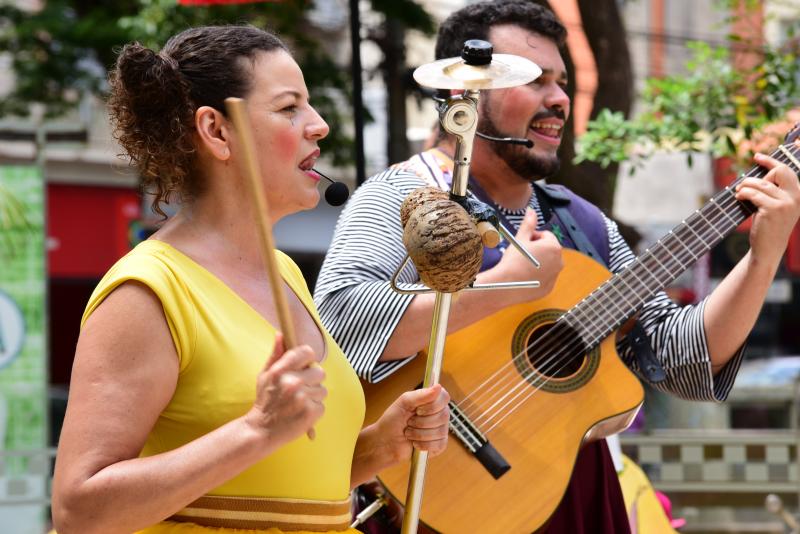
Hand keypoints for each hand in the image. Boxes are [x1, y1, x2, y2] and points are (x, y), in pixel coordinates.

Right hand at [244, 333, 325, 446]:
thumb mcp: (265, 376)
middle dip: (312, 381)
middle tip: (299, 390)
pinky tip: (300, 413)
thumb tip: (280, 334)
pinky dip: (314, 411)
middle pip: (319, 372)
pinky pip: (322, 405)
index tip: (305, 366)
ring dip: (313, 397)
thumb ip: (276, 355)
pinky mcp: (310, 412)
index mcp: (281, 370)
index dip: (308, 358)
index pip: (307, 352)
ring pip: (322, 390)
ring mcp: (302, 398)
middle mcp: (292, 382)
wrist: (260, 431)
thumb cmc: (265, 401)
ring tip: (298, 404)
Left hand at [375, 384, 449, 463]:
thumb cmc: (393, 420)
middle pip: (443, 416)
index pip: (444, 397)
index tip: (418, 410)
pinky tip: (415, 443)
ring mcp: (441, 430)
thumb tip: (438, 387)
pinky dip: (423, 444)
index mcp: (432, 400)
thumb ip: (421, 395)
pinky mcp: (439, 445)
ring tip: (409, 433)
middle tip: (409, 422)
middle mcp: (439, 414)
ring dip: (419, 434)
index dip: (432, 405)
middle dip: (421, 422)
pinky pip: (439, 445)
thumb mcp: (403, 403)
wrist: (385, 441)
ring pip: (440, 432)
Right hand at [490, 208, 562, 303]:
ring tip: (522, 265)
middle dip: (537, 249)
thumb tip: (531, 210)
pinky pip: (545, 278)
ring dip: (538, 262)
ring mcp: (555, 276)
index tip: (522, 243)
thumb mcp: (520, 238)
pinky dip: (537, 276)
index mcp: (554, 246)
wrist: (506, 284)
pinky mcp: (549, 288)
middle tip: (521, 254)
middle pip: (548, 250)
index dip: (532, 237)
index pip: (545, 236)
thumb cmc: (513, 259)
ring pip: (547, 264)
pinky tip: (525, 277)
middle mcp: (560, 261)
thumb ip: (528, 224)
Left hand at [735, 152, 799, 266]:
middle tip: (742, 183)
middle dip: (756, 175)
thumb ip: (772, 190)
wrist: (768, 248)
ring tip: (738, 192)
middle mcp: (796, 197)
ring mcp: (785, 203)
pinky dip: (743, 193)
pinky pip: (753, 194)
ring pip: (761, 183)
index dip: (771, 161)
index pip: (786, 170)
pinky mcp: (772, 209)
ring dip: (745, 185)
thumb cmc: (769, 225)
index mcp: (798, 194)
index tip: (757, 157)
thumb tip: (758, 173)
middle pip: (777, 171)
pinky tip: (739, 197)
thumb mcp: (775, 206)